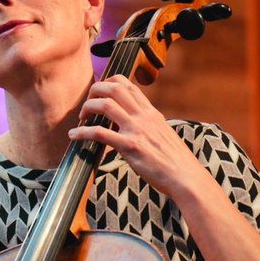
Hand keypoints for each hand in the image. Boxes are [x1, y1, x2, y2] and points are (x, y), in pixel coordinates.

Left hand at [68, 76, 208, 198]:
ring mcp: (137, 130)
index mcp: (151, 113)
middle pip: (114, 87)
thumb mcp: (163, 135)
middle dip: (95, 90)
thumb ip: (147, 126)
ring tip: (81, 118)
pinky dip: (82, 132)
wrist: (185, 177)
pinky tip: (74, 136)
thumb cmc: (175, 161)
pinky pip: (99, 133)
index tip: (99, 94)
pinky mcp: (130, 147)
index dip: (108, 84)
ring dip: (87, 108)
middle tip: (87, 105)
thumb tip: (133, 126)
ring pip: (105, 105)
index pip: (128, 85)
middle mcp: (143, 116)